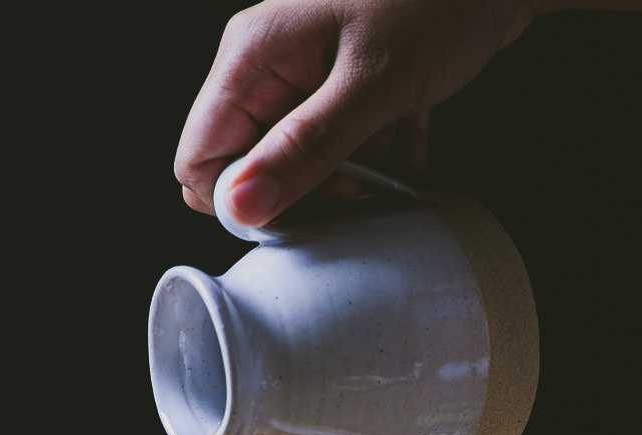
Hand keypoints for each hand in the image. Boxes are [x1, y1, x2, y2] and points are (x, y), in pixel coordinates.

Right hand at [175, 0, 540, 225]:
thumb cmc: (442, 2)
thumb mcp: (374, 85)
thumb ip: (305, 149)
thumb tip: (239, 207)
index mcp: (253, 55)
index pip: (199, 158)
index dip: (242, 199)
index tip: (304, 207)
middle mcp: (268, 61)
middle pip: (248, 163)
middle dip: (302, 188)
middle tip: (359, 180)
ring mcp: (305, 68)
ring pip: (297, 156)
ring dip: (347, 170)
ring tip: (391, 144)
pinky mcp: (343, 77)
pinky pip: (338, 139)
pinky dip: (375, 149)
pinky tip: (409, 135)